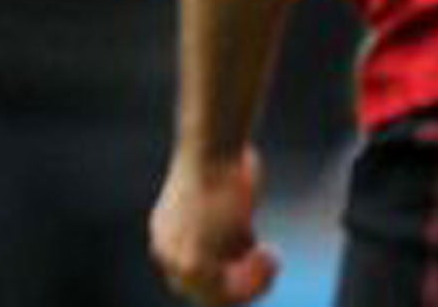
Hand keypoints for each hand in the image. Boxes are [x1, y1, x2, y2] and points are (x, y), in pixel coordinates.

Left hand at [150, 146, 280, 306]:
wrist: (211, 146)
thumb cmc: (223, 163)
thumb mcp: (222, 202)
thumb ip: (225, 231)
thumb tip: (242, 249)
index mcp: (166, 234)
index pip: (193, 277)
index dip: (228, 275)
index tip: (255, 256)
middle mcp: (165, 251)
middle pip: (205, 293)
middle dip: (242, 285)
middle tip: (270, 260)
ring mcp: (177, 260)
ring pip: (219, 297)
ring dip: (253, 284)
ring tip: (271, 258)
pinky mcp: (194, 263)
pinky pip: (229, 292)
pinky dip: (255, 281)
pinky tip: (270, 256)